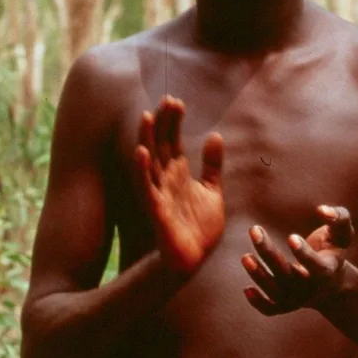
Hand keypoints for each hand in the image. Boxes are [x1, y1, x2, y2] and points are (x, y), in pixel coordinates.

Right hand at [132, 95, 224, 274]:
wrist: (195, 259)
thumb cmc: (200, 228)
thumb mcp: (212, 190)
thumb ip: (212, 165)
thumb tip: (216, 135)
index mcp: (179, 173)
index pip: (173, 140)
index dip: (173, 121)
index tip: (177, 100)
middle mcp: (166, 179)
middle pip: (161, 144)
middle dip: (163, 122)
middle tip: (167, 99)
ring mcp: (159, 193)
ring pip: (149, 161)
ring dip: (147, 139)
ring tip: (146, 116)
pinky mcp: (156, 210)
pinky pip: (146, 187)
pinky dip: (142, 169)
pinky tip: (141, 151)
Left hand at [241, 205, 353, 314]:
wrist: (331, 283)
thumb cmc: (333, 251)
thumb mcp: (343, 234)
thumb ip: (339, 218)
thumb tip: (322, 209)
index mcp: (327, 270)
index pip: (316, 267)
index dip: (304, 254)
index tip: (292, 237)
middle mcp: (311, 287)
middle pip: (288, 275)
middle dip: (269, 253)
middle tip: (255, 230)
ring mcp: (298, 298)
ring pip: (277, 292)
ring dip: (259, 276)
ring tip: (245, 257)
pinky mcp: (285, 305)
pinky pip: (271, 309)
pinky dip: (259, 303)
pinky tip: (246, 289)